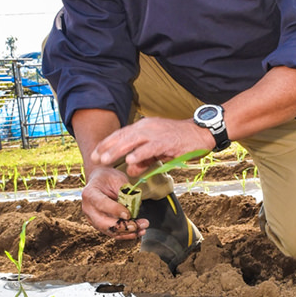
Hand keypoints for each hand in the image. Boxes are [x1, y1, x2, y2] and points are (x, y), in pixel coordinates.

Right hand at [81, 166, 148, 240]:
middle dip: (122, 226)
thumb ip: (125, 192)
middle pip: (103, 223)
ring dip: (126, 233)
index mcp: (90, 193)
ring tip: (141, 229)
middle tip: (137, 225)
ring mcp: (92, 219)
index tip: (128, 214)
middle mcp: (88, 208)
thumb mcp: (117, 179)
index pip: (101, 204)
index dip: (115, 210)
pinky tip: (137, 232)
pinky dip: (125, 234)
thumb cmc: (108, 179)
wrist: (100, 182)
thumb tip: (135, 206)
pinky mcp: (99, 225)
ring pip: (108, 231)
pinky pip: (112, 233)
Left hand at [91, 117, 206, 176]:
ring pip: (132, 142)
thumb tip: (130, 170)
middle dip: (107, 148)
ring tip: (106, 160)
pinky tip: (130, 160)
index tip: (96, 152)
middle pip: (123, 137)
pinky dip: (139, 154)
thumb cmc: (180, 142)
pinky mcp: (166, 141)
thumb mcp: (158, 151)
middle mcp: (147, 127)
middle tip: (95, 158)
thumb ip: (144, 159)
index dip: (107, 143)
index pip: (121, 134)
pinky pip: (150, 148)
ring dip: (117, 151)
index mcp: (144, 127)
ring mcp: (156, 134)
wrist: (201, 133)